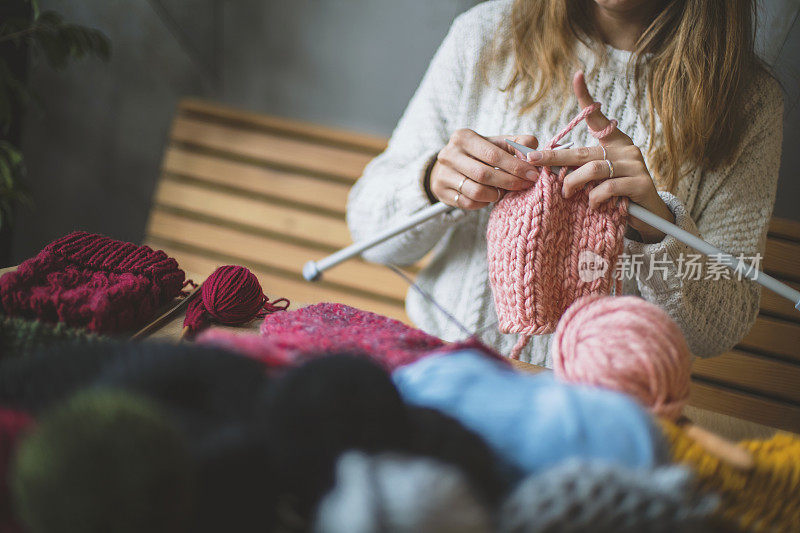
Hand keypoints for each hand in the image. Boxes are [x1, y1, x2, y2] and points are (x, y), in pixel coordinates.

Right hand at [430, 129, 540, 209]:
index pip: (493, 154)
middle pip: (484, 174)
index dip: (515, 166)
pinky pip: (468, 203)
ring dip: (496, 194)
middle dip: (509, 182)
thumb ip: (517, 144)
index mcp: (463, 137)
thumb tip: (532, 153)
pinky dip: (483, 203)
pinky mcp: (441, 191)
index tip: (532, 174)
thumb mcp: (496, 143)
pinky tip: (490, 196)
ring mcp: (443, 174)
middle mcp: (449, 154)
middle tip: (525, 185)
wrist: (450, 165)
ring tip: (504, 191)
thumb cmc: (480, 154)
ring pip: (475, 191)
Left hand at [523, 71, 673, 241]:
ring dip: (574, 182)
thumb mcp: (598, 178)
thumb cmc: (617, 194)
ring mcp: (635, 165)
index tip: (577, 75)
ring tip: (566, 193)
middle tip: (533, 160)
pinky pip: (608, 188)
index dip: (586, 97)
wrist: (650, 215)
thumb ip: (581, 169)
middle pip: (583, 150)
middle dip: (555, 156)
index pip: (597, 117)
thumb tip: (550, 167)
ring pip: (594, 169)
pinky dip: (595, 197)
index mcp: (614, 142)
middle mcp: (626, 149)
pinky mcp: (641, 184)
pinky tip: (593, 204)